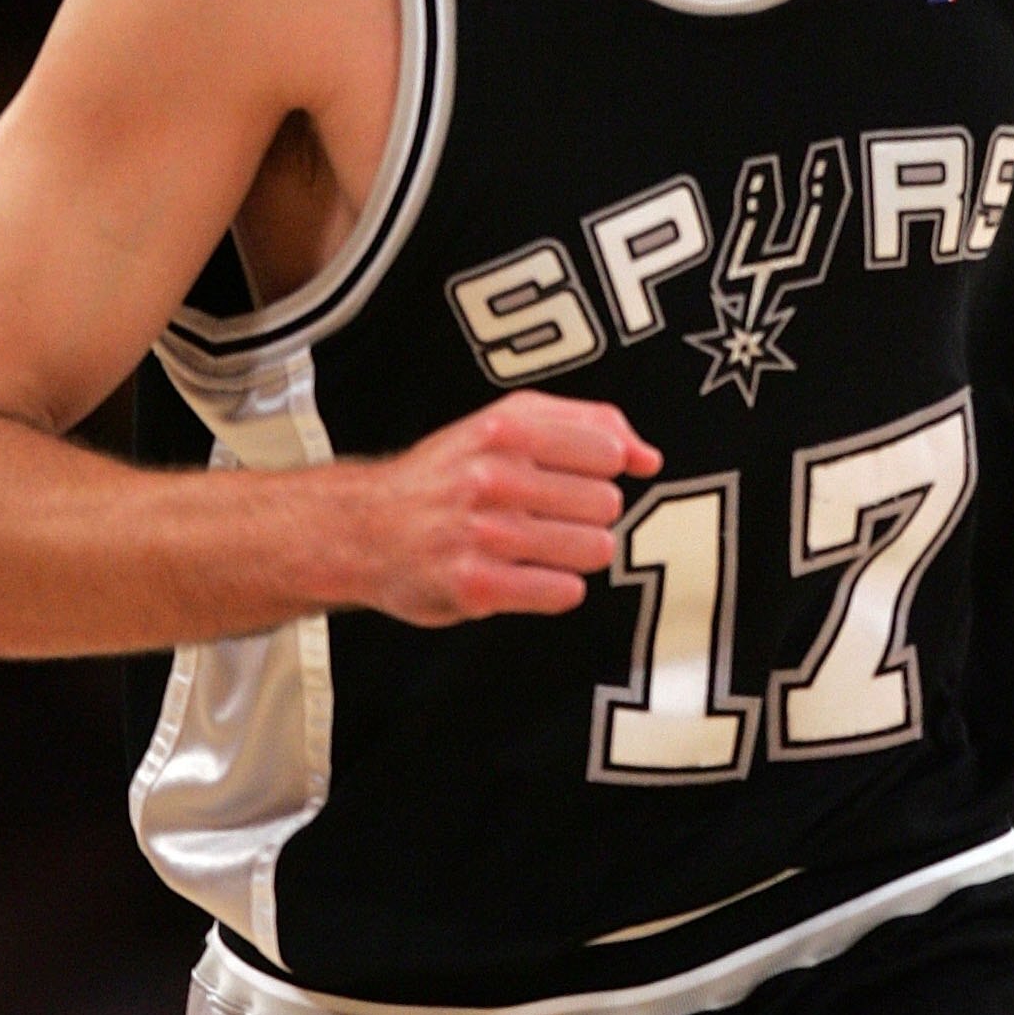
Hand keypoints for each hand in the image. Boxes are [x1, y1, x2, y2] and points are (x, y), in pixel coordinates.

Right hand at [357, 391, 661, 626]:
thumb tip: (650, 458)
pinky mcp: (476, 586)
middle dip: (587, 514)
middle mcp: (492, 477)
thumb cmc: (447, 474)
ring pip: (594, 548)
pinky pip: (564, 591)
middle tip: (547, 517)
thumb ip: (586, 424)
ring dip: (576, 553)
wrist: (363, 529)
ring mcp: (483, 534)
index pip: (606, 449)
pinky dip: (555, 588)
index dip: (599, 469)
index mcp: (503, 429)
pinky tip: (526, 575)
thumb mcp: (506, 423)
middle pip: (607, 503)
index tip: (571, 477)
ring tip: (539, 547)